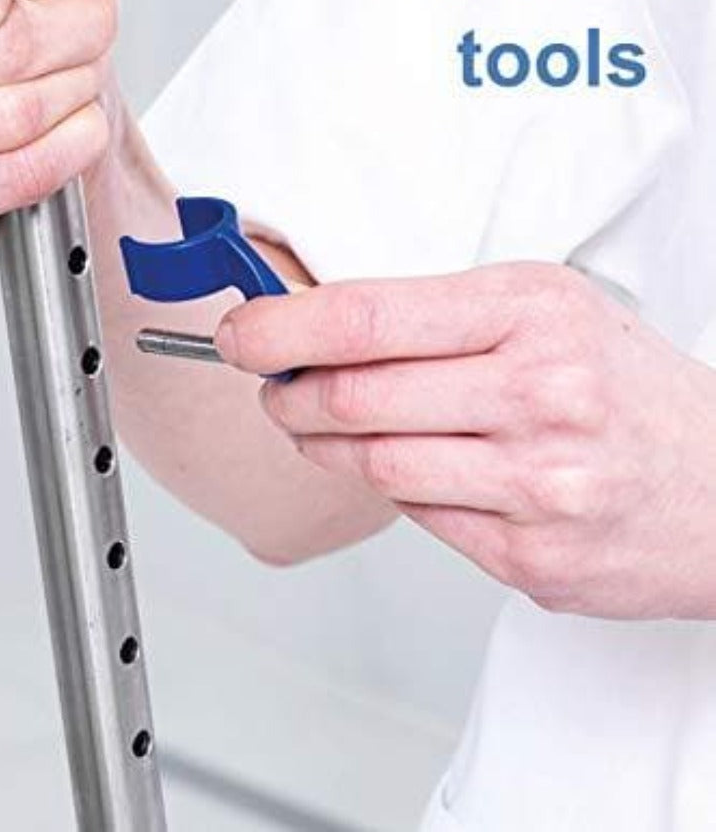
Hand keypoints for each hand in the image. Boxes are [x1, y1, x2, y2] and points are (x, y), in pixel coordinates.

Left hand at [216, 263, 715, 618]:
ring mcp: (538, 480)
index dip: (281, 328)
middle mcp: (539, 391)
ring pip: (373, 463)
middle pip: (354, 396)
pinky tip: (405, 467)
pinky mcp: (532, 554)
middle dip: (290, 394)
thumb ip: (431, 315)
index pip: (367, 317)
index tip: (240, 334)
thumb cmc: (625, 387)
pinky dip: (391, 489)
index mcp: (530, 311)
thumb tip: (312, 326)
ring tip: (323, 427)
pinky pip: (416, 517)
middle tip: (277, 387)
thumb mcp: (541, 310)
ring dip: (323, 445)